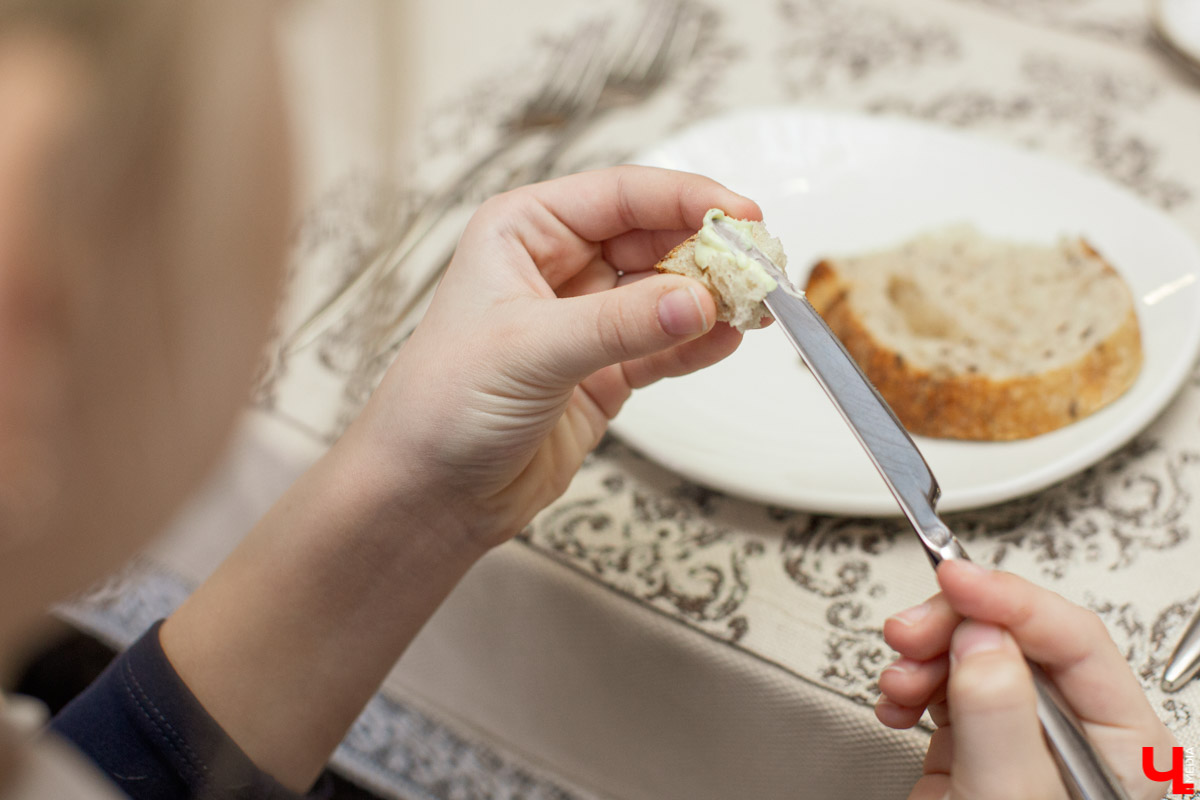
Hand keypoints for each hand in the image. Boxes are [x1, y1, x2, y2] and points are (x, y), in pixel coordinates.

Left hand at [350, 166, 758, 548]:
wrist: (427, 495)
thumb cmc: (442, 405)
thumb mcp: (530, 350)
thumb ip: (620, 324)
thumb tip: (699, 300)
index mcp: (524, 232)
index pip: (620, 196)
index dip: (686, 199)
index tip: (742, 215)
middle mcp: (556, 268)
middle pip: (653, 240)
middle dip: (708, 252)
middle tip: (760, 267)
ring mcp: (583, 322)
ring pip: (664, 294)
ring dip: (711, 298)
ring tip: (758, 305)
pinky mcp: (602, 374)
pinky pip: (662, 347)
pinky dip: (697, 343)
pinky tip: (729, 339)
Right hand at [876, 559, 1175, 799]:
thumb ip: (1000, 719)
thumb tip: (984, 639)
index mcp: (1119, 743)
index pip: (1073, 639)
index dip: (1011, 598)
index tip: (955, 578)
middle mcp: (1070, 733)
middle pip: (1015, 637)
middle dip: (952, 626)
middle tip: (909, 633)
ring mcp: (1017, 738)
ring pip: (972, 654)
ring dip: (922, 654)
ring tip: (897, 679)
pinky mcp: (971, 747)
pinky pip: (941, 685)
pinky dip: (909, 681)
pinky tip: (896, 698)